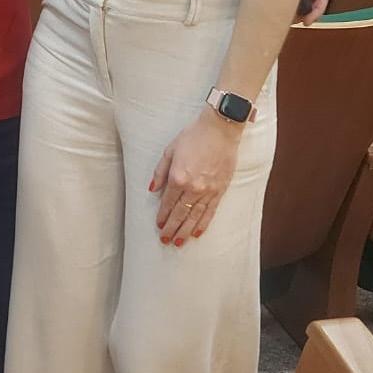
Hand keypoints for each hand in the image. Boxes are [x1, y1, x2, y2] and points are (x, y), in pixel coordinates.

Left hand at [149, 107, 243, 246]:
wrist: (220, 130)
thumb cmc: (193, 136)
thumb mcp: (169, 150)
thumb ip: (159, 172)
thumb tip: (151, 189)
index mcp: (178, 177)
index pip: (168, 203)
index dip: (162, 215)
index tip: (158, 225)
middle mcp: (193, 187)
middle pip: (181, 213)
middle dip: (172, 228)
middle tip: (165, 240)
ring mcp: (209, 190)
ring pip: (195, 216)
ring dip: (186, 231)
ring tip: (178, 242)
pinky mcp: (220, 190)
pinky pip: (211, 211)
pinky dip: (203, 224)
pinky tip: (198, 233)